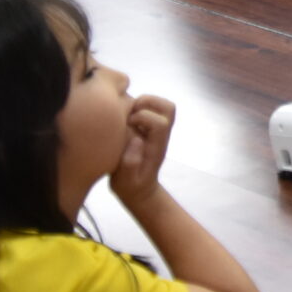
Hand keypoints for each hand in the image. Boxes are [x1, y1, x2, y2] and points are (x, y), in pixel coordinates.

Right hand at [110, 93, 176, 207]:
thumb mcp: (126, 181)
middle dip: (147, 103)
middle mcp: (161, 135)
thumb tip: (137, 140)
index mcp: (157, 146)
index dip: (143, 117)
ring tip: (125, 112)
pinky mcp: (150, 128)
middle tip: (128, 113)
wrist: (139, 189)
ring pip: (162, 105)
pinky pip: (150, 108)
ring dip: (142, 102)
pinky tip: (123, 118)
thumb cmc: (131, 185)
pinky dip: (137, 106)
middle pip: (169, 108)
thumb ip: (130, 164)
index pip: (161, 123)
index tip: (127, 125)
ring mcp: (158, 131)